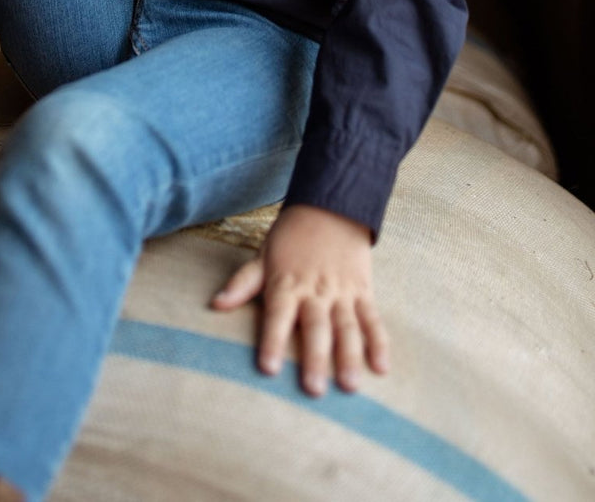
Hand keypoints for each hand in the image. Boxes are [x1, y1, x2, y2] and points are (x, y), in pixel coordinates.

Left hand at [211, 202, 388, 395]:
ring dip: (349, 357)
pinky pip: (372, 319)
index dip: (272, 341)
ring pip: (347, 327)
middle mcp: (315, 291)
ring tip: (350, 385)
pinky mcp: (363, 292)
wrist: (330, 208)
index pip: (277, 316)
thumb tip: (215, 304)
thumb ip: (243, 283)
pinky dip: (379, 343)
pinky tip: (381, 368)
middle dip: (315, 359)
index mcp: (287, 284)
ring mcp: (342, 293)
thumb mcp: (263, 256)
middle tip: (314, 390)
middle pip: (316, 328)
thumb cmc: (290, 237)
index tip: (269, 368)